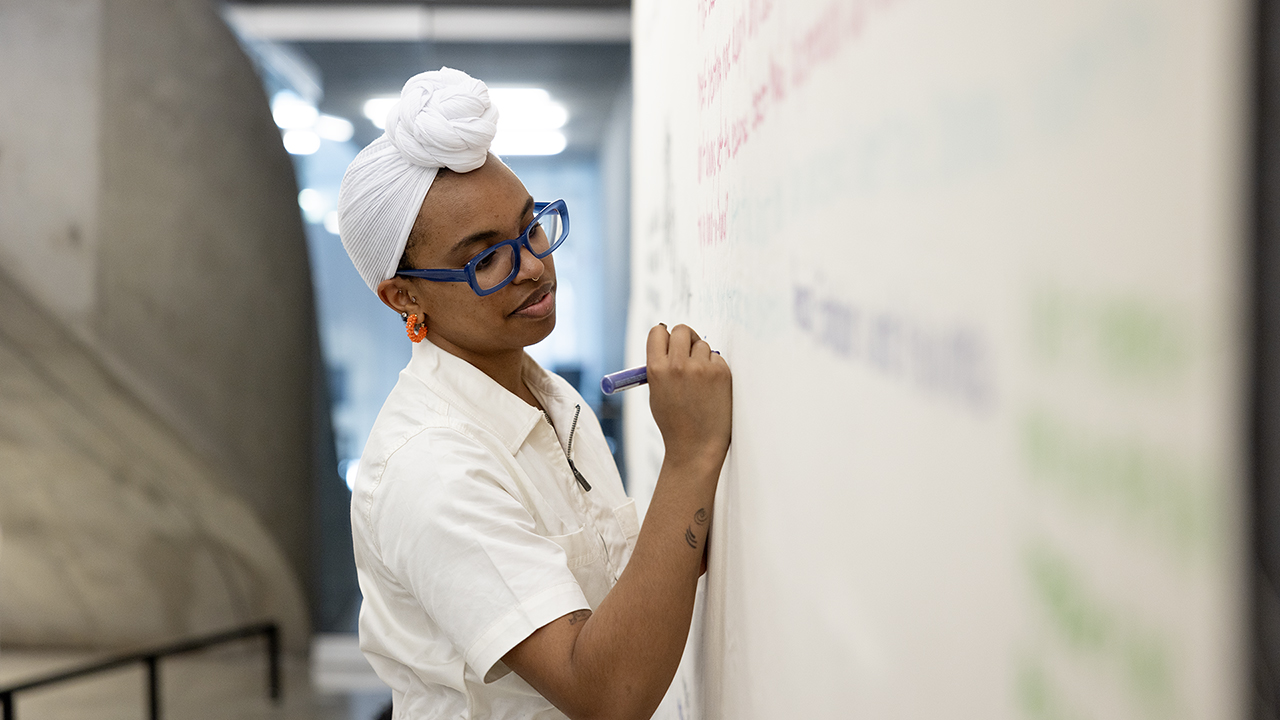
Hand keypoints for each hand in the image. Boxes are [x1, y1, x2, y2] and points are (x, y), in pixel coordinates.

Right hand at [646, 324, 731, 469]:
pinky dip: (714, 369)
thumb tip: (671, 343)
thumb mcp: (656, 393)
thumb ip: (661, 367)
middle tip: (687, 351)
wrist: (696, 447)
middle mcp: (678, 365)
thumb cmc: (675, 423)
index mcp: (656, 369)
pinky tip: (711, 390)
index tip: (669, 340)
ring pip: (702, 344)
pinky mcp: (721, 373)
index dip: (664, 335)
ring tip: (699, 382)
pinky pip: (717, 358)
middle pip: (682, 330)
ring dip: (701, 356)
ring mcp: (701, 368)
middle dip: (685, 337)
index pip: (658, 332)